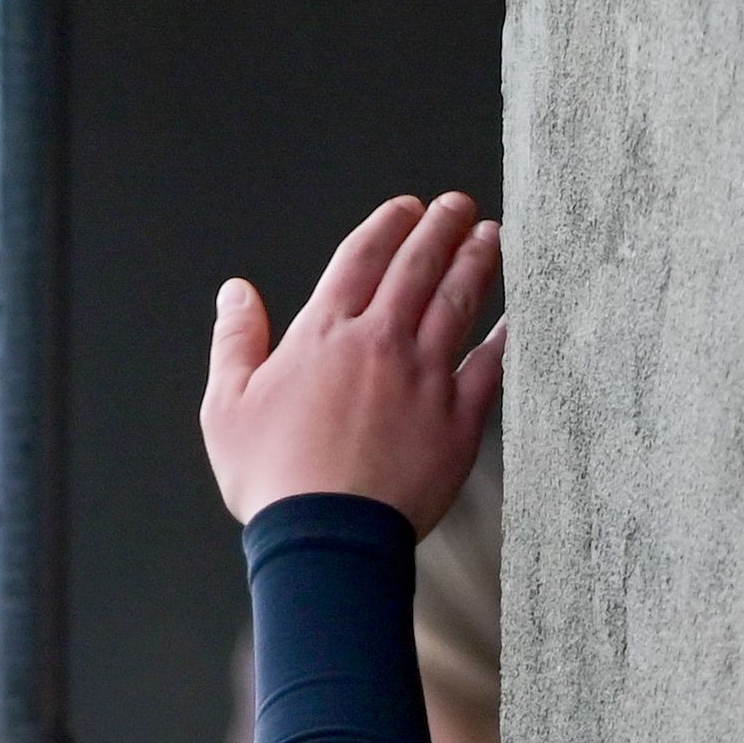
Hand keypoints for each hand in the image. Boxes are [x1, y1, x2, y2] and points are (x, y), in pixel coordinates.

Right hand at [201, 192, 504, 532]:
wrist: (327, 536)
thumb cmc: (271, 478)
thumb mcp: (226, 407)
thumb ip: (235, 341)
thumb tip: (235, 293)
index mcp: (323, 335)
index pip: (360, 259)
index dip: (386, 226)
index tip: (407, 208)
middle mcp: (381, 342)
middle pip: (418, 267)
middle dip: (441, 229)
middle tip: (458, 206)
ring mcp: (426, 376)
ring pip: (459, 302)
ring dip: (477, 262)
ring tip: (491, 236)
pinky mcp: (459, 417)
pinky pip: (491, 363)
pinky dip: (506, 334)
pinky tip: (517, 314)